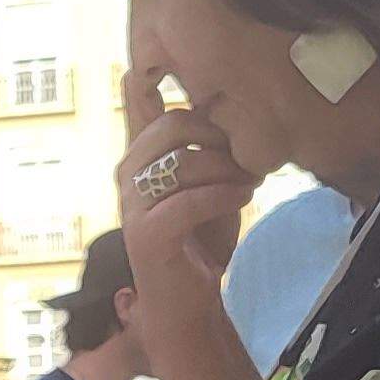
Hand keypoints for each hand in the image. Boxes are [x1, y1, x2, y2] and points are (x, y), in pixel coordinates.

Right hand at [117, 67, 261, 289]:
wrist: (188, 302)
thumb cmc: (201, 239)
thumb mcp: (208, 181)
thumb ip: (207, 145)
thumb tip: (225, 98)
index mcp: (139, 157)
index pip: (139, 103)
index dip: (152, 81)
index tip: (186, 77)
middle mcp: (128, 175)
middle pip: (173, 126)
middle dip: (219, 134)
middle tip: (247, 154)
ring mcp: (132, 205)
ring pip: (184, 162)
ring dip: (229, 168)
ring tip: (251, 180)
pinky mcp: (146, 235)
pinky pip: (188, 201)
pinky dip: (223, 194)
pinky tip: (244, 196)